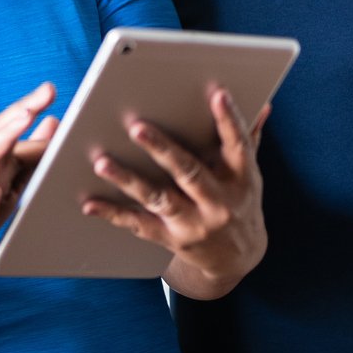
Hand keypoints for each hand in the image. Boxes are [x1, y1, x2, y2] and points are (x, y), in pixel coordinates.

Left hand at [80, 86, 267, 294]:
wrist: (239, 258)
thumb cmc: (239, 202)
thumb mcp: (250, 173)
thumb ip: (249, 138)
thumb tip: (263, 104)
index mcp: (241, 179)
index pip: (238, 145)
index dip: (229, 120)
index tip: (218, 94)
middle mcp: (219, 203)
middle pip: (189, 172)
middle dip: (163, 149)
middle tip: (136, 126)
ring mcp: (195, 223)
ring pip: (159, 199)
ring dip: (129, 180)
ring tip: (103, 162)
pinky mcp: (172, 239)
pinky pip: (139, 225)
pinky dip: (113, 213)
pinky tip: (90, 203)